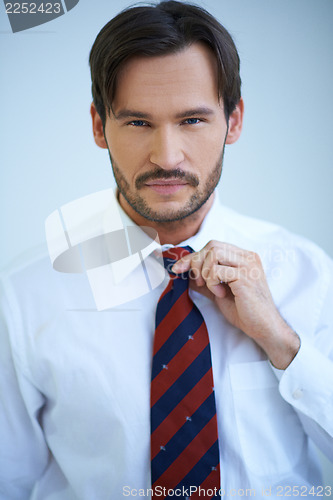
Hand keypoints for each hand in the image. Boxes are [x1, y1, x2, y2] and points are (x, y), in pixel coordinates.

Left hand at [172, 241, 299, 368]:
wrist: (263, 327)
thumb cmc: (244, 311)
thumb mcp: (218, 292)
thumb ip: (204, 280)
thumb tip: (184, 273)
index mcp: (243, 257)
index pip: (213, 246)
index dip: (192, 256)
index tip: (178, 269)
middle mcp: (248, 257)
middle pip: (212, 245)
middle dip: (196, 262)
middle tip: (198, 282)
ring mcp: (249, 265)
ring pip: (214, 253)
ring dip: (205, 272)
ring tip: (212, 288)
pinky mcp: (246, 277)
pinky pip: (218, 270)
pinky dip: (212, 282)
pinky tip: (220, 294)